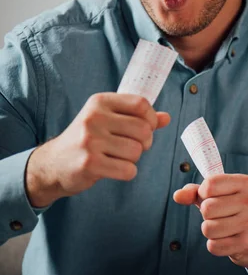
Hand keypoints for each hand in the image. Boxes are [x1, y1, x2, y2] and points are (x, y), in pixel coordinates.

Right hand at [26, 93, 169, 207]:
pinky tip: (113, 169)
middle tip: (132, 147)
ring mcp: (90, 141)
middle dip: (145, 143)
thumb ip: (137, 117)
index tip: (147, 128)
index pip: (141, 104)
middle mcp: (94, 118)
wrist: (53, 164)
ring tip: (117, 157)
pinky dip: (127, 172)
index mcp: (100, 102)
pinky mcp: (90, 163)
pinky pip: (128, 170)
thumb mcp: (108, 120)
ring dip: (133, 159)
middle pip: (144, 130)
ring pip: (137, 151)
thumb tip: (167, 118)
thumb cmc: (87, 140)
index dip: (151, 119)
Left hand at [173, 174, 247, 274]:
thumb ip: (195, 192)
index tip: (212, 197)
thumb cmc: (235, 210)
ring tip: (223, 228)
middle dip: (207, 215)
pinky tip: (227, 240)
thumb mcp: (219, 195)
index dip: (203, 193)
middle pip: (207, 208)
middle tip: (220, 216)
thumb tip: (177, 196)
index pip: (209, 184)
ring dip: (210, 231)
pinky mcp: (246, 243)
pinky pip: (213, 246)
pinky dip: (215, 245)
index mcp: (246, 183)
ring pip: (208, 228)